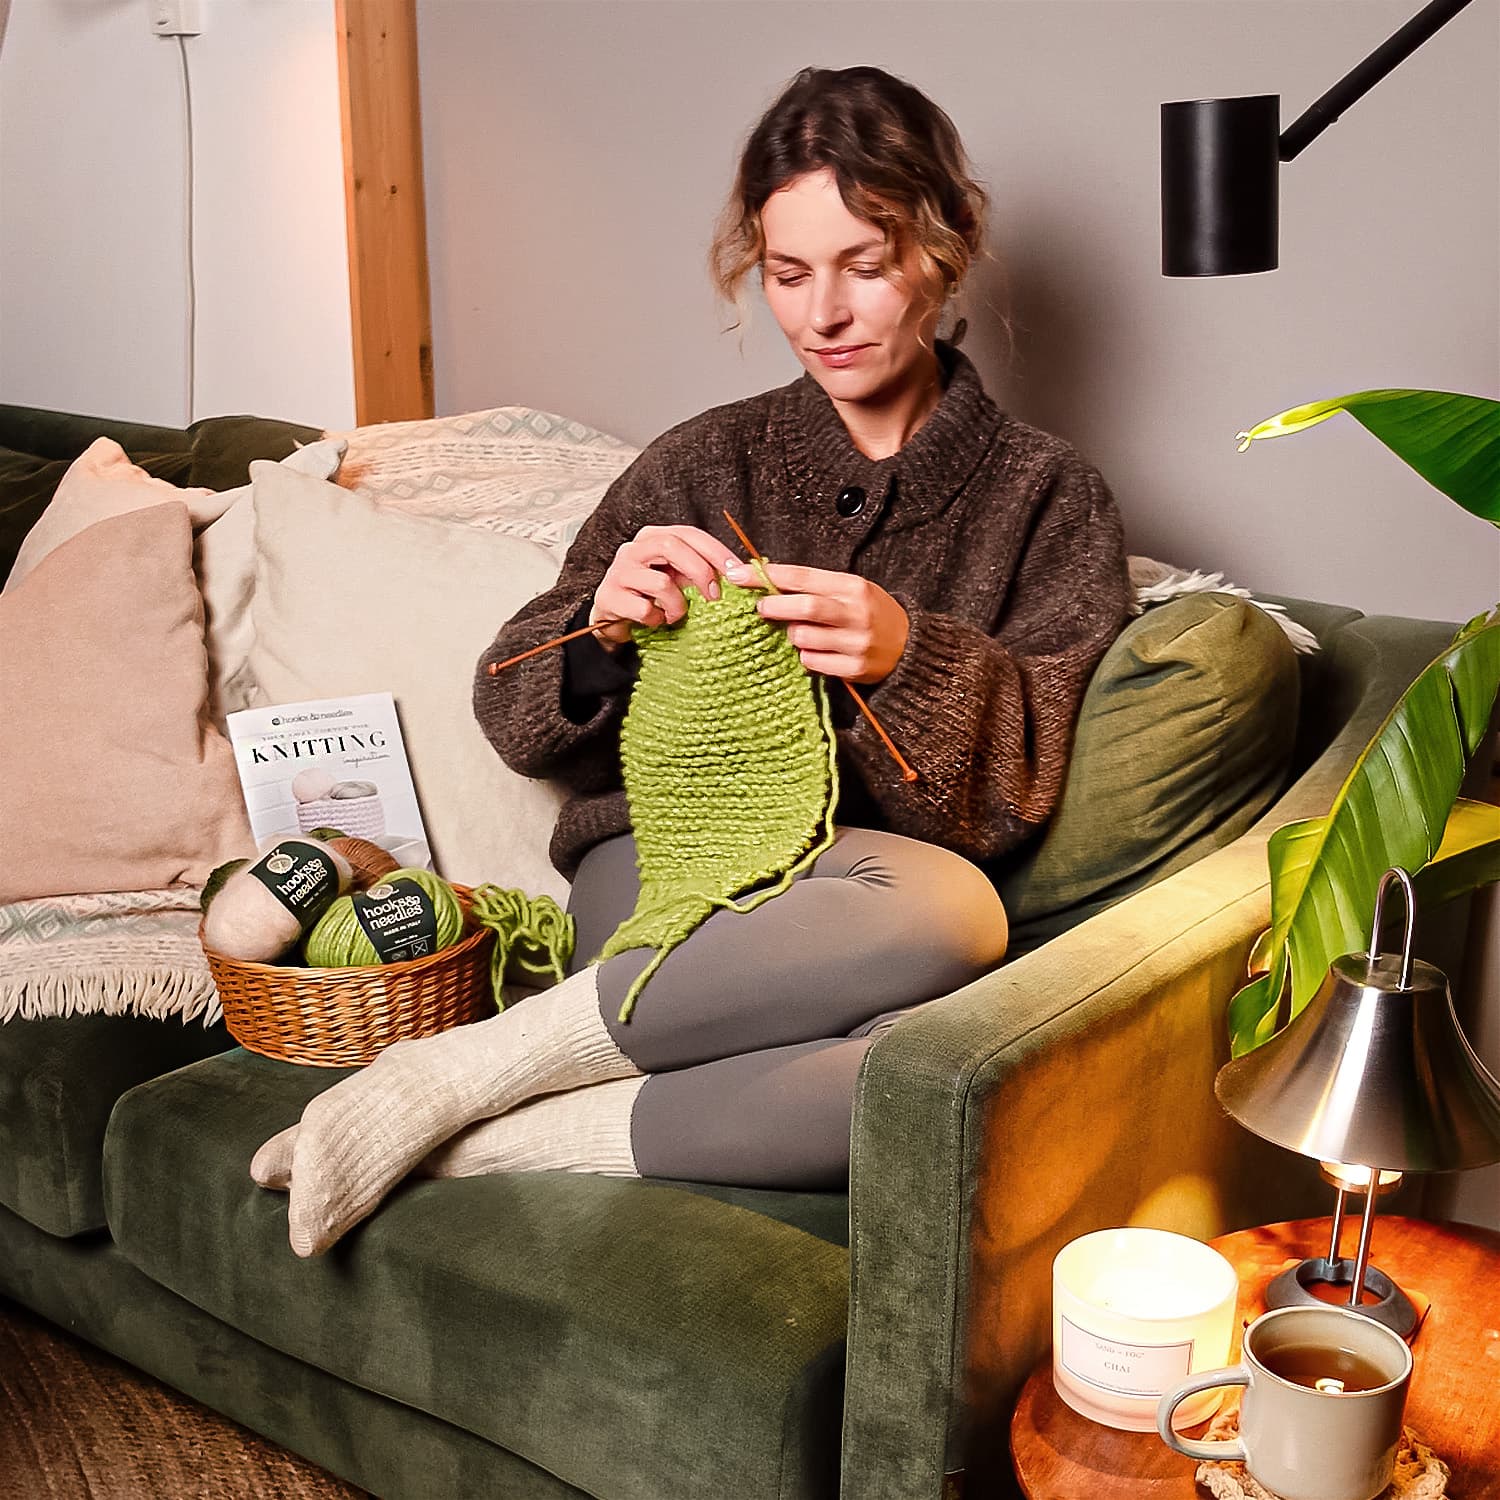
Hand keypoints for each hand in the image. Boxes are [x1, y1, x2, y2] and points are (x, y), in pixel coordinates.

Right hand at [590, 525, 738, 647]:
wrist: (613, 619)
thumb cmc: (651, 596)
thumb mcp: (677, 578)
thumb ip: (700, 571)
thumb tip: (739, 573)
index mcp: (653, 538)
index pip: (689, 533)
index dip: (715, 550)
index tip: (737, 571)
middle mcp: (633, 549)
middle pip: (672, 546)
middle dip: (700, 571)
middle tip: (715, 596)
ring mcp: (619, 572)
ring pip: (661, 582)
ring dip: (677, 605)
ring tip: (677, 616)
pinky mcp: (609, 597)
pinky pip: (645, 610)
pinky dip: (657, 620)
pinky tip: (656, 622)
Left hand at [730, 561, 908, 684]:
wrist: (910, 647)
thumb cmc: (871, 613)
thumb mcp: (850, 590)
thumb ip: (815, 586)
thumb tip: (767, 579)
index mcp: (852, 587)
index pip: (802, 577)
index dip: (767, 576)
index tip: (739, 574)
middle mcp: (855, 613)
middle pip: (805, 607)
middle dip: (775, 606)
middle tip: (760, 608)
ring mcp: (856, 643)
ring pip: (804, 639)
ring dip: (792, 636)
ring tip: (798, 633)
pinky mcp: (854, 668)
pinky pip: (813, 662)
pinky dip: (806, 657)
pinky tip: (815, 651)